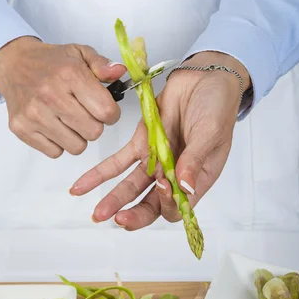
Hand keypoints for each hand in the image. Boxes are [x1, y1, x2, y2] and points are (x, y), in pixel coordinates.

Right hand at [0, 37, 125, 157]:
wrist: (13, 63)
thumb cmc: (51, 62)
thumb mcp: (80, 53)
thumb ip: (103, 64)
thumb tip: (120, 72)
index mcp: (70, 75)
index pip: (106, 112)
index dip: (111, 114)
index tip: (104, 108)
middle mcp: (51, 95)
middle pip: (93, 132)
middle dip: (95, 125)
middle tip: (85, 113)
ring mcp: (34, 114)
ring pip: (76, 147)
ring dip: (78, 136)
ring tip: (70, 119)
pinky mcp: (21, 128)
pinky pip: (55, 152)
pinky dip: (59, 143)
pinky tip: (55, 125)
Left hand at [70, 51, 250, 228]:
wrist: (203, 78)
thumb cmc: (217, 107)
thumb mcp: (210, 133)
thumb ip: (195, 160)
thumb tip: (185, 187)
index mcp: (197, 179)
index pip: (178, 206)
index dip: (168, 203)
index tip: (163, 187)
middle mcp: (173, 175)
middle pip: (151, 204)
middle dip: (134, 215)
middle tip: (118, 220)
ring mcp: (154, 161)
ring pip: (130, 188)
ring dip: (114, 201)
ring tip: (98, 214)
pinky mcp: (139, 144)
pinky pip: (116, 163)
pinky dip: (99, 174)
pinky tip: (81, 187)